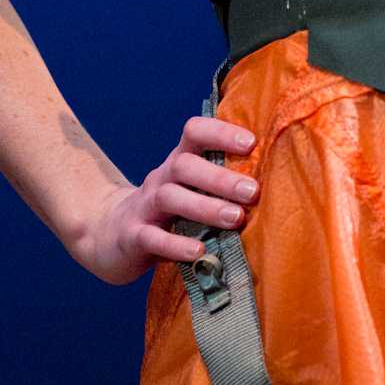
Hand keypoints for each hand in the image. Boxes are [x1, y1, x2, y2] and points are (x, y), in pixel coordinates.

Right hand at [68, 113, 260, 286]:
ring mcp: (143, 208)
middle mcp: (160, 179)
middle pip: (185, 166)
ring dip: (205, 207)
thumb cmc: (167, 213)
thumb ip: (220, 183)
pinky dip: (176, 244)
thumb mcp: (189, 191)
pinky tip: (200, 251)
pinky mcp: (133, 238)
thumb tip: (277, 179)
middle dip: (220, 177)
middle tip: (253, 191)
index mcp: (177, 163)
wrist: (108, 236)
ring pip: (170, 198)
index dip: (221, 132)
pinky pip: (153, 238)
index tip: (251, 142)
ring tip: (236, 219)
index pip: (194, 133)